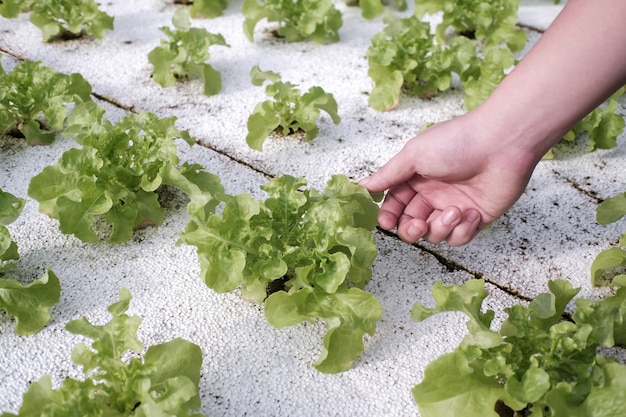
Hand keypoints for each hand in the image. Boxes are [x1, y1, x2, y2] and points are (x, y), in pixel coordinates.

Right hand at [360, 113, 538, 245]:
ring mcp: (454, 208)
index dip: (389, 216)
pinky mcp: (475, 218)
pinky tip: (471, 213)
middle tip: (417, 224)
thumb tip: (361, 185)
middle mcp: (433, 195)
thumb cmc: (457, 142)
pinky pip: (459, 238)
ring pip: (434, 235)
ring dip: (441, 227)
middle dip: (411, 230)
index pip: (395, 205)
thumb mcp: (413, 155)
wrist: (502, 143)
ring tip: (454, 210)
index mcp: (416, 178)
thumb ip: (387, 175)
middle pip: (411, 225)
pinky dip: (463, 230)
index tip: (386, 222)